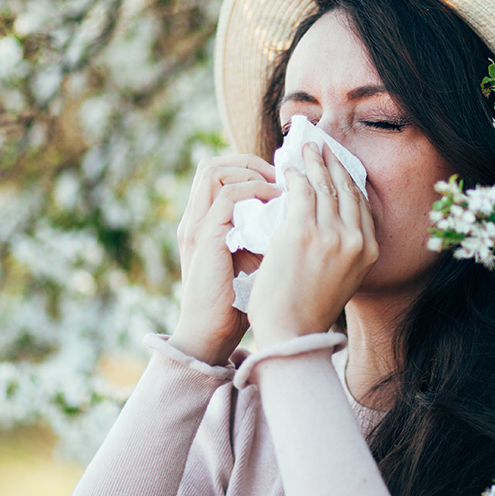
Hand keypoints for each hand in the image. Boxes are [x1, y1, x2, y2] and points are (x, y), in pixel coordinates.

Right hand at [170, 154, 280, 363]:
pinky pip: (226, 195)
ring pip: (214, 171)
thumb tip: (301, 212)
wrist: (212, 334)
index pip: (216, 174)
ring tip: (280, 184)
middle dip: (250, 162)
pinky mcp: (205, 237)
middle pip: (212, 165)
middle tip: (283, 173)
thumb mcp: (252, 258)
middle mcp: (194, 218)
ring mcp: (196, 226)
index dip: (248, 167)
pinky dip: (253, 190)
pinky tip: (277, 199)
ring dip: (251, 171)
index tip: (282, 176)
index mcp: (202, 222)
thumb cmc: (237, 302)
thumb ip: (265, 232)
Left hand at [248, 143, 378, 346]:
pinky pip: (300, 191)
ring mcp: (330, 234)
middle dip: (334, 163)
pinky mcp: (301, 232)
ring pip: (324, 185)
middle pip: (347, 188)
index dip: (350, 179)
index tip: (340, 165)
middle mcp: (355, 240)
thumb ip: (344, 250)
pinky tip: (289, 168)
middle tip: (323, 146)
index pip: (363, 204)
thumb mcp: (343, 279)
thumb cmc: (308, 311)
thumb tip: (331, 222)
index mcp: (369, 252)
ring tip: (306, 148)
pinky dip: (295, 175)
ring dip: (314, 162)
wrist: (290, 333)